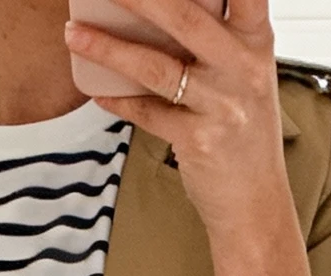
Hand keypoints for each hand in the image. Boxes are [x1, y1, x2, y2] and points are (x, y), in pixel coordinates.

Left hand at [67, 0, 285, 242]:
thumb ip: (216, 37)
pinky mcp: (198, 140)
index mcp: (256, 39)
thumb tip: (156, 7)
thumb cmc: (242, 130)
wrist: (254, 201)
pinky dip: (118, 101)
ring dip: (108, 48)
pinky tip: (97, 93)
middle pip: (183, 16)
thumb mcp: (244, 74)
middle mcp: (242, 67)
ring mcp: (221, 105)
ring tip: (74, 33)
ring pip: (155, 66)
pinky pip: (147, 113)